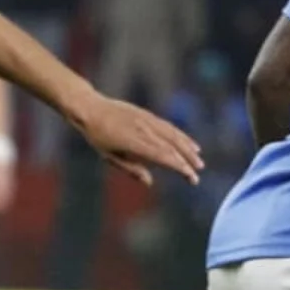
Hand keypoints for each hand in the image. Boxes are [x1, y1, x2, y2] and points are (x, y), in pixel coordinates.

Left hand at [69, 93, 202, 185]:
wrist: (91, 108)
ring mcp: (147, 120)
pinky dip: (180, 135)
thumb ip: (131, 169)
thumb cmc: (97, 136)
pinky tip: (187, 142)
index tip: (190, 176)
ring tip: (198, 159)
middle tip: (197, 173)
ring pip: (173, 134)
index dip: (179, 166)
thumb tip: (149, 182)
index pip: (163, 155)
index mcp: (134, 142)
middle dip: (187, 160)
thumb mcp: (109, 156)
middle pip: (171, 146)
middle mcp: (144, 130)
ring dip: (188, 147)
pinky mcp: (147, 115)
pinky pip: (168, 126)